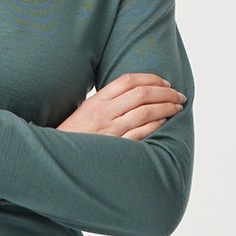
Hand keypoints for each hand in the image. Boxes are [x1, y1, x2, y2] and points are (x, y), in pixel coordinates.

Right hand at [59, 73, 185, 140]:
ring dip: (166, 108)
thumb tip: (134, 93)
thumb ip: (107, 100)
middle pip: (141, 94)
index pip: (128, 80)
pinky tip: (163, 122)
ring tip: (177, 108)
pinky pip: (139, 133)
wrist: (56, 157)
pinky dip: (154, 125)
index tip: (165, 83)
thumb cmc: (74, 135)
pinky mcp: (114, 147)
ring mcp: (110, 130)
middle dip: (165, 93)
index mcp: (97, 100)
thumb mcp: (86, 110)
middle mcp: (104, 112)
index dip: (151, 78)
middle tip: (178, 96)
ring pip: (145, 112)